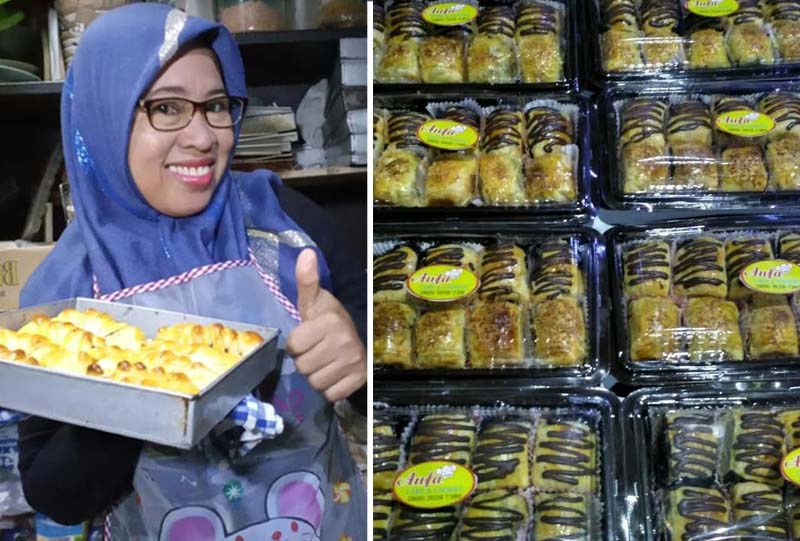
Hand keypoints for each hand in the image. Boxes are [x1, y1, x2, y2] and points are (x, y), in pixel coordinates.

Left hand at [286, 249, 365, 401]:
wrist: (361, 338)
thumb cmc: (329, 319)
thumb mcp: (315, 301)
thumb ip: (306, 280)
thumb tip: (305, 252)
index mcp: (330, 321)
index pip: (293, 347)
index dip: (297, 344)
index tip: (308, 337)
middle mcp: (344, 341)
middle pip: (302, 367)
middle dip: (306, 361)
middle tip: (317, 351)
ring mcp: (354, 362)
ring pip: (315, 382)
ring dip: (317, 375)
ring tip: (326, 362)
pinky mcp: (359, 379)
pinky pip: (330, 394)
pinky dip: (330, 388)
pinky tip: (335, 374)